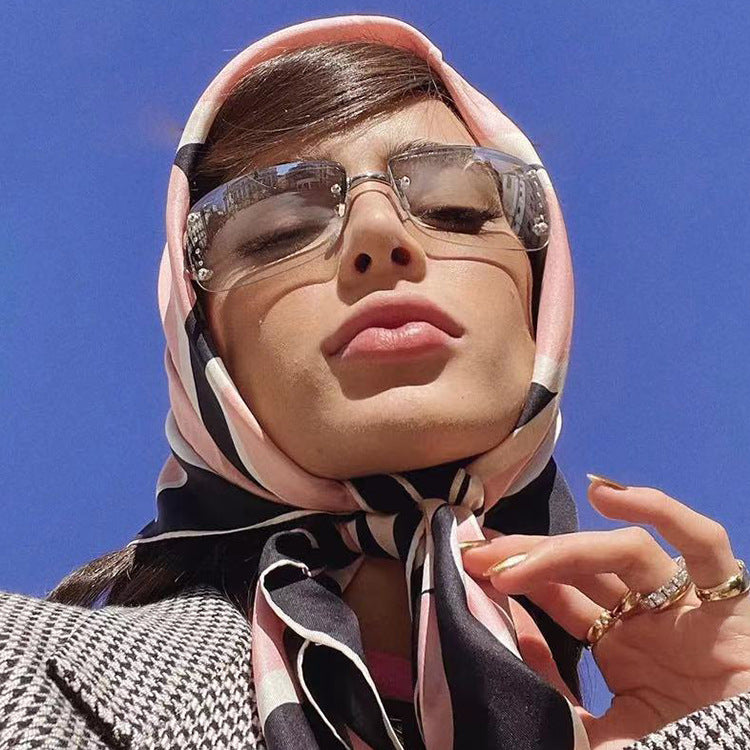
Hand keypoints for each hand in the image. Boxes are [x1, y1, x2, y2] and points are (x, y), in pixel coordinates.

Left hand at [461, 477, 749, 749]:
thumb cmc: (686, 748)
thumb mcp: (605, 733)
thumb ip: (556, 693)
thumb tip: (502, 645)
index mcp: (621, 645)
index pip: (559, 596)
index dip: (517, 577)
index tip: (471, 568)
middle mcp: (648, 615)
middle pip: (581, 567)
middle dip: (527, 556)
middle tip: (476, 556)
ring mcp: (685, 602)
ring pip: (622, 552)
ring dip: (564, 547)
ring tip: (512, 556)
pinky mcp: (728, 596)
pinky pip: (701, 541)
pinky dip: (658, 510)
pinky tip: (606, 492)